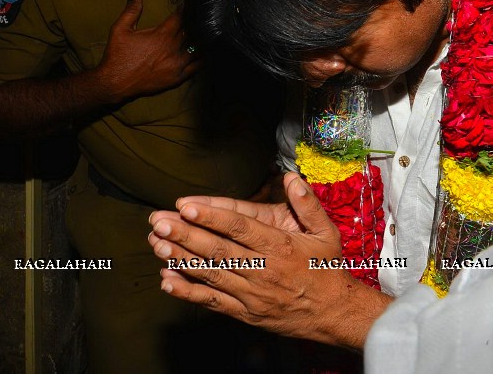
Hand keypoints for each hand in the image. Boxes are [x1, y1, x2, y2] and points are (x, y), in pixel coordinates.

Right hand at [93, 0, 200, 102]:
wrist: (115, 83)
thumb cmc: (118, 55)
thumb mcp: (120, 29)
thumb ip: (131, 10)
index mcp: (161, 35)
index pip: (181, 17)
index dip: (185, 10)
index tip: (188, 5)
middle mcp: (172, 49)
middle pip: (191, 31)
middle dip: (194, 23)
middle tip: (198, 18)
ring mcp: (177, 64)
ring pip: (197, 47)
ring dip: (200, 39)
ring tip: (203, 33)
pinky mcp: (178, 77)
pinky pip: (198, 66)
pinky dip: (203, 57)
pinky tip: (205, 51)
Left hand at [148, 172, 391, 348]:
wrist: (335, 314)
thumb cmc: (328, 268)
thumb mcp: (326, 232)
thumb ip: (307, 204)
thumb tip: (291, 177)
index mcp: (280, 247)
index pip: (240, 228)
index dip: (212, 217)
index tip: (186, 206)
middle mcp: (263, 270)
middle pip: (218, 250)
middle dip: (185, 235)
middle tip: (158, 222)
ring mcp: (252, 294)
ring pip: (211, 274)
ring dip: (181, 259)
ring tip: (156, 244)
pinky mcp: (246, 313)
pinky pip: (213, 302)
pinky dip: (189, 292)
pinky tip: (167, 280)